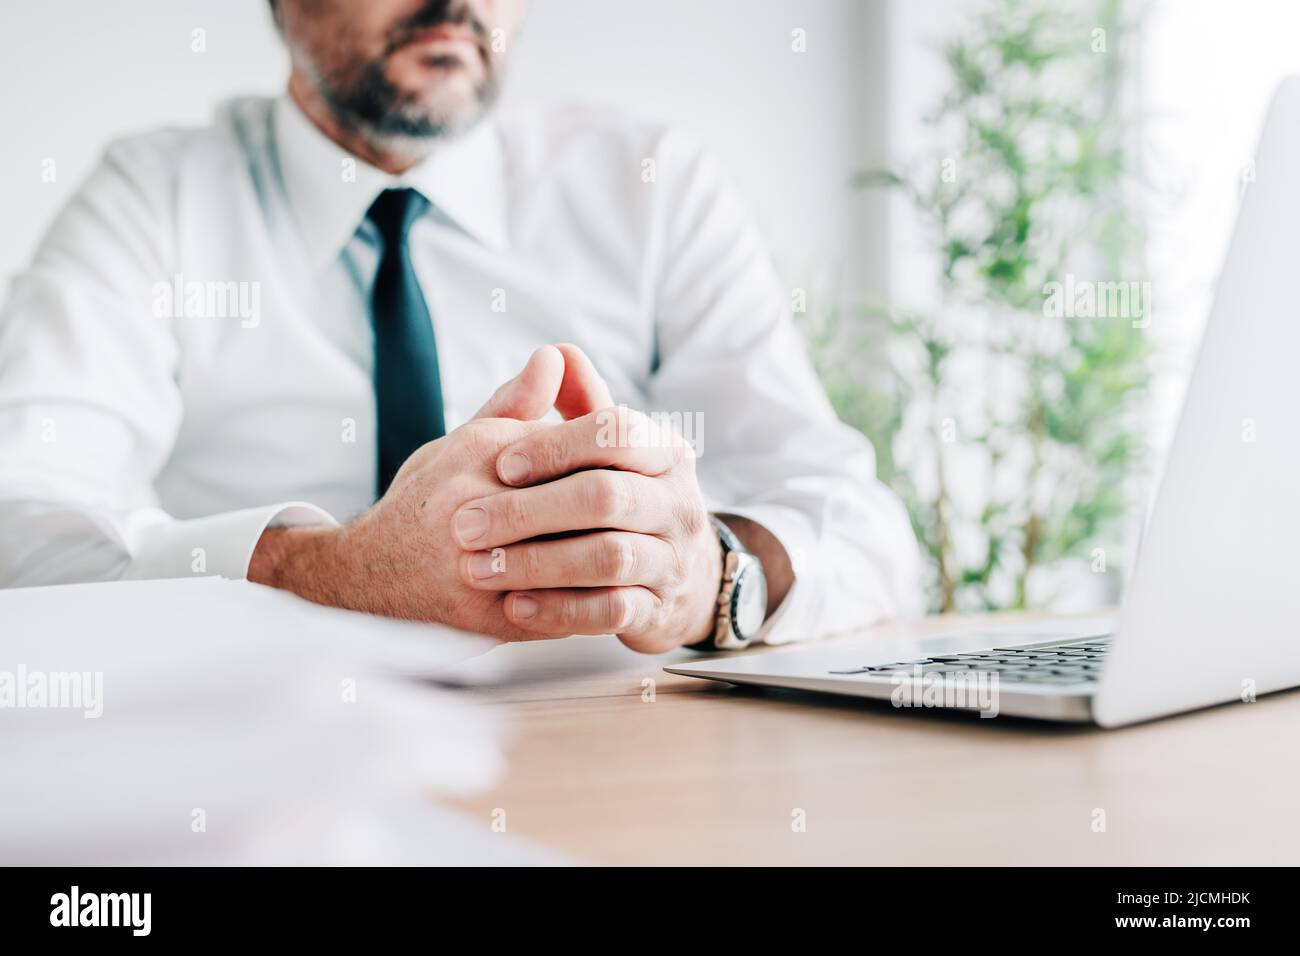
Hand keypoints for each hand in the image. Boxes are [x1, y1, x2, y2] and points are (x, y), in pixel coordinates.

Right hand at [249, 344, 613, 637]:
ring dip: (620, 554)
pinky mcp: (492, 620)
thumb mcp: (466, 440)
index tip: (636, 465)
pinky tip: (620, 589)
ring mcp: (484, 571)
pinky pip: (564, 611)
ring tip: (648, 548)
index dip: (610, 457)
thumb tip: (558, 355)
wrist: (369, 576)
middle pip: (586, 502)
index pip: (573, 446)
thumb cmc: (428, 499)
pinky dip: (597, 600)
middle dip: (624, 505)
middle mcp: (476, 511)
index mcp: (477, 457)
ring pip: (582, 561)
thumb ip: (518, 402)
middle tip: (653, 508)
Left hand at [451, 405, 722, 652]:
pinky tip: (515, 607)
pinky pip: (610, 611)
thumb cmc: (626, 505)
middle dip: (529, 511)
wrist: (681, 581)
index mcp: (664, 452)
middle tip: (465, 525)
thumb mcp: (608, 455)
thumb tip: (555, 354)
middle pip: (606, 496)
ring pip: (608, 557)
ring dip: (536, 563)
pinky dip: (559, 610)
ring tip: (480, 569)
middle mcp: (678, 502)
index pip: (618, 431)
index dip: (556, 444)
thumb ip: (579, 406)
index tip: (502, 464)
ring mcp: (673, 559)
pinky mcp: (659, 610)